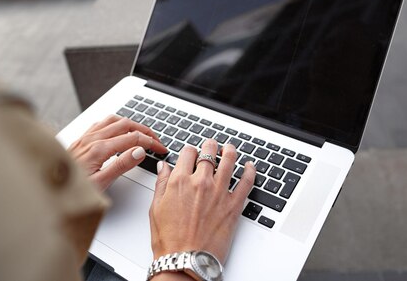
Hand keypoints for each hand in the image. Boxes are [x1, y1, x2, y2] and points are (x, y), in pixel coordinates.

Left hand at [68, 115, 166, 190]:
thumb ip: (121, 165)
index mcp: (100, 149)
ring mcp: (86, 137)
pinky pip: (101, 122)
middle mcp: (93, 139)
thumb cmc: (72, 190)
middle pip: (126, 125)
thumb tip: (139, 151)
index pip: (133, 138)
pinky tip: (118, 129)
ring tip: (142, 132)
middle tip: (157, 140)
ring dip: (131, 124)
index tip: (161, 148)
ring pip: (114, 120)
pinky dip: (116, 122)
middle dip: (145, 130)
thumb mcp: (100, 183)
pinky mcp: (81, 139)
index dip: (151, 142)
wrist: (49, 189)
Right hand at [149, 139, 255, 263]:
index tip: (192, 152)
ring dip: (230, 151)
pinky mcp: (234, 205)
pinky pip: (246, 182)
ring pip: (229, 160)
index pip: (188, 152)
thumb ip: (161, 184)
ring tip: (230, 148)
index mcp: (179, 181)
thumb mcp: (156, 208)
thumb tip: (164, 167)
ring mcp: (219, 192)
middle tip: (212, 145)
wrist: (186, 261)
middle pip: (209, 151)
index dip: (190, 150)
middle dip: (210, 145)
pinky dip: (250, 171)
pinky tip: (250, 166)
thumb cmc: (169, 240)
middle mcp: (200, 182)